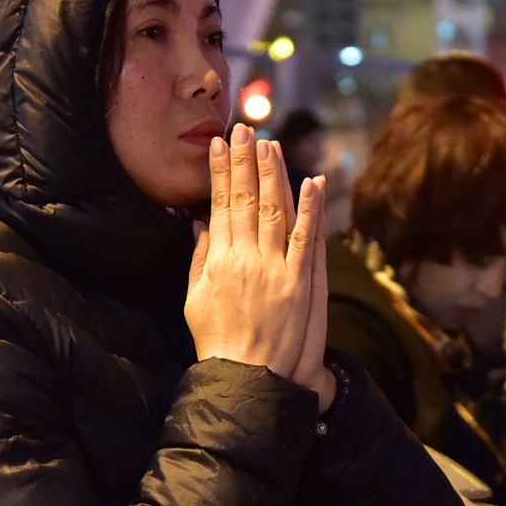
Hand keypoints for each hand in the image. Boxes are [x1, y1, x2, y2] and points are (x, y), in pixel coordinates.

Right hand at [186, 124, 328, 403]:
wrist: (246, 376)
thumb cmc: (218, 342)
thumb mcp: (195, 299)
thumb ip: (200, 258)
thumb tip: (201, 224)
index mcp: (218, 261)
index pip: (220, 205)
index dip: (221, 172)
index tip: (220, 145)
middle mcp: (245, 259)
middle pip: (246, 200)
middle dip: (246, 161)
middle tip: (246, 129)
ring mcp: (274, 269)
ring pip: (275, 211)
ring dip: (274, 174)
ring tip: (271, 144)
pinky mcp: (299, 283)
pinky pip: (305, 239)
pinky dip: (309, 209)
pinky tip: (311, 182)